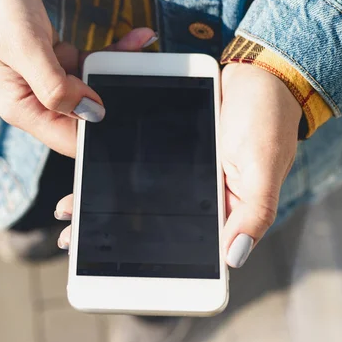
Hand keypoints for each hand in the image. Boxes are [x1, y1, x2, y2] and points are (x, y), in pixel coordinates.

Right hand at [0, 0, 155, 156]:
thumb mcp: (25, 48)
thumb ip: (56, 86)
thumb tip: (91, 113)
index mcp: (22, 108)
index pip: (68, 139)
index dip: (98, 131)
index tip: (124, 109)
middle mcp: (35, 101)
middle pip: (86, 114)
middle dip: (115, 95)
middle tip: (140, 73)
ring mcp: (48, 83)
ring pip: (94, 87)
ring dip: (117, 69)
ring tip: (140, 44)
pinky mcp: (59, 64)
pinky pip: (91, 65)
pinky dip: (110, 53)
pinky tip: (134, 39)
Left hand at [53, 65, 301, 268]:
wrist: (259, 71)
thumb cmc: (269, 118)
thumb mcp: (264, 167)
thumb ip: (254, 213)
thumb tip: (233, 258)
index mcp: (228, 209)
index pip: (193, 248)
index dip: (157, 262)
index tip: (117, 270)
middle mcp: (205, 196)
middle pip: (159, 222)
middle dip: (118, 232)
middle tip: (76, 240)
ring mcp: (187, 173)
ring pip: (144, 194)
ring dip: (110, 202)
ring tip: (72, 212)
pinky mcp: (174, 149)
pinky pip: (144, 163)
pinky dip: (118, 168)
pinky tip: (90, 174)